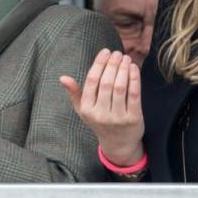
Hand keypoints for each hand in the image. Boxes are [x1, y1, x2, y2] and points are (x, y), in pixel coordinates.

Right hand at [60, 49, 144, 165]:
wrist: (119, 145)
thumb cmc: (100, 122)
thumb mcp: (83, 110)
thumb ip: (74, 93)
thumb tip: (62, 77)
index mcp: (87, 109)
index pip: (92, 81)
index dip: (99, 64)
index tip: (105, 52)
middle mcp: (101, 114)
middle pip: (106, 82)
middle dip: (113, 64)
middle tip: (118, 53)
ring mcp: (117, 117)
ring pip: (120, 87)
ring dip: (124, 69)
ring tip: (126, 58)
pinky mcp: (133, 119)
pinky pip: (134, 95)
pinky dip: (135, 79)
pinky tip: (134, 68)